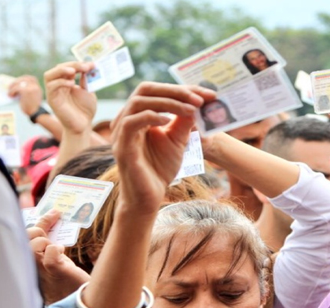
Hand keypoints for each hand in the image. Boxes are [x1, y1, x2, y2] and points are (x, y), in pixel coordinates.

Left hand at [8, 75, 43, 116]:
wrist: (36, 114)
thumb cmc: (32, 108)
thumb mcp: (32, 98)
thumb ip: (28, 92)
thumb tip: (16, 88)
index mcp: (38, 88)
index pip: (31, 78)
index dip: (24, 78)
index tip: (18, 81)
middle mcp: (36, 87)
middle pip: (25, 78)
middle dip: (16, 81)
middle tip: (10, 86)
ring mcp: (32, 88)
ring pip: (20, 82)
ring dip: (13, 86)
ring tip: (9, 92)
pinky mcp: (26, 91)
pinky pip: (17, 88)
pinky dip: (11, 91)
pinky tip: (10, 95)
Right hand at [27, 210, 90, 304]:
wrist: (83, 307)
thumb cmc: (73, 286)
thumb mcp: (61, 265)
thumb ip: (55, 252)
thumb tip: (63, 228)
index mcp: (36, 264)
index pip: (27, 238)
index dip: (40, 222)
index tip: (54, 212)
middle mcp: (36, 268)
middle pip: (23, 240)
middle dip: (37, 228)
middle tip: (56, 223)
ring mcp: (45, 272)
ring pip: (32, 248)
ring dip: (43, 240)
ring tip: (56, 245)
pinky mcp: (58, 275)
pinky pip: (50, 258)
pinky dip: (55, 250)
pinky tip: (62, 251)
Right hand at [44, 62, 96, 134]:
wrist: (83, 125)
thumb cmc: (85, 110)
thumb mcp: (88, 91)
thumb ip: (85, 80)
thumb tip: (87, 66)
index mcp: (66, 82)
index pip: (67, 67)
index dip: (78, 64)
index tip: (92, 64)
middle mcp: (58, 85)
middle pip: (58, 68)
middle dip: (72, 64)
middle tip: (85, 66)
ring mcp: (53, 92)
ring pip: (49, 75)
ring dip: (61, 70)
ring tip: (74, 70)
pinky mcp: (52, 100)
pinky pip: (51, 87)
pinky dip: (60, 82)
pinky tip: (71, 83)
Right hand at [111, 82, 215, 213]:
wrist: (149, 197)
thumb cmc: (160, 168)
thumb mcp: (178, 140)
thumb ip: (184, 121)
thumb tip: (198, 102)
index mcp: (139, 115)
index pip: (158, 91)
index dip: (183, 89)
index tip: (208, 94)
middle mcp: (127, 119)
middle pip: (146, 89)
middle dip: (176, 90)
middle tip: (200, 99)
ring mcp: (121, 132)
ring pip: (138, 102)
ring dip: (168, 102)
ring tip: (191, 109)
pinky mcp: (122, 147)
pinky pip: (131, 123)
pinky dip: (151, 116)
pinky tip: (169, 121)